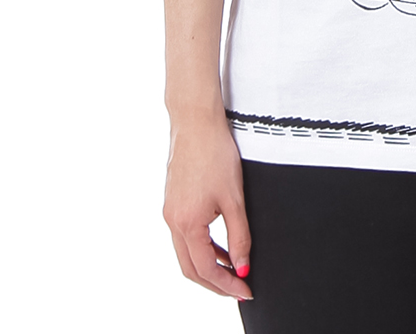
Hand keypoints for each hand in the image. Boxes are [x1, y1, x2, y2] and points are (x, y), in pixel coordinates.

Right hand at [163, 109, 253, 299]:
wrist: (196, 123)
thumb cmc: (216, 154)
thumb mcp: (234, 198)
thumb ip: (239, 236)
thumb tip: (242, 267)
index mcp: (186, 223)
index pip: (205, 269)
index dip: (226, 285)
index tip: (246, 291)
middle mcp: (172, 221)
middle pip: (190, 268)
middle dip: (214, 283)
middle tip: (238, 289)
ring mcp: (170, 212)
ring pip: (186, 254)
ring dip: (208, 266)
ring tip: (233, 271)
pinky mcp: (173, 202)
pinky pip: (185, 236)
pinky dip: (202, 247)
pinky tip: (221, 246)